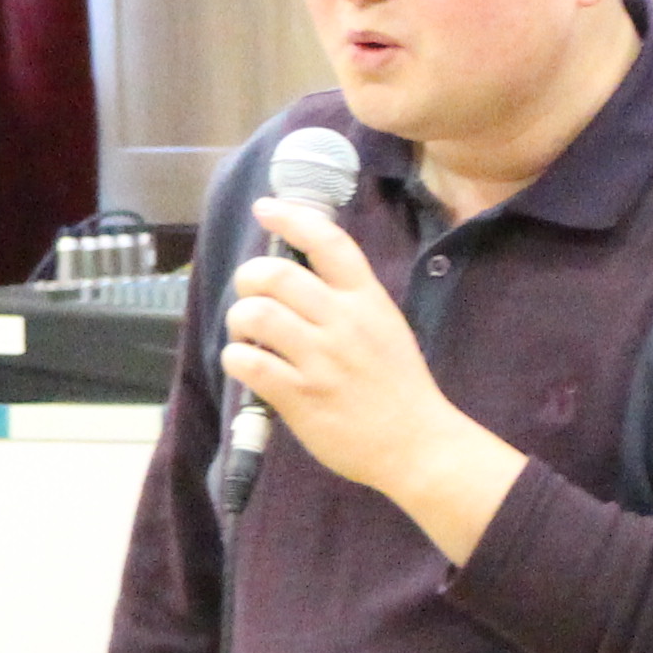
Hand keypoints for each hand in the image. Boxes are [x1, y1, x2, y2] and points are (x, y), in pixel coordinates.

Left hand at [224, 197, 526, 561]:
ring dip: (239, 320)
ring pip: (256, 314)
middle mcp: (343, 323)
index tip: (265, 207)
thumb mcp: (384, 325)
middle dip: (249, 278)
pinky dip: (236, 358)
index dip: (291, 216)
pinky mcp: (301, 396)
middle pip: (276, 274)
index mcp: (367, 300)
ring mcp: (321, 360)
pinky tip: (246, 364)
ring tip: (248, 335)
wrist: (417, 445)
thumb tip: (295, 271)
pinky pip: (249, 362)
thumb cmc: (396, 385)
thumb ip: (347, 298)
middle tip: (250, 296)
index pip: (328, 242)